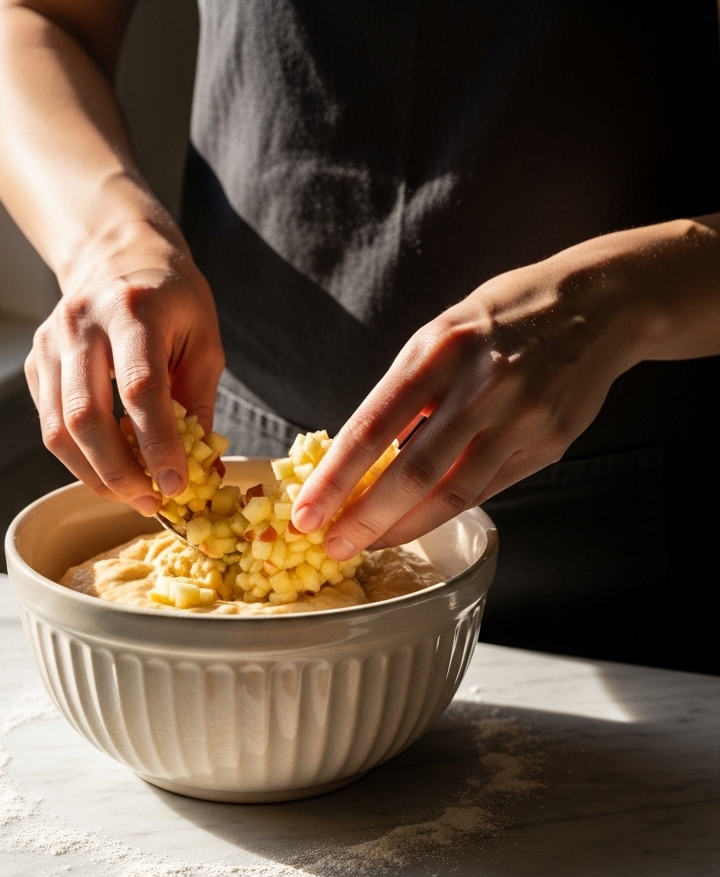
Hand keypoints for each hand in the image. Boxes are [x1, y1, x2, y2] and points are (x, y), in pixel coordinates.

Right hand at [24, 222, 223, 513]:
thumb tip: (204, 475)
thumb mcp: (204, 342)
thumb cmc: (172, 302)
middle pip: (85, 415)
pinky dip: (79, 459)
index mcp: (132, 310)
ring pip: (58, 429)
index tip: (176, 485)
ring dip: (95, 476)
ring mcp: (49, 343)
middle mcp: (80, 324)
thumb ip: (200, 405)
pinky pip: (49, 426)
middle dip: (118, 473)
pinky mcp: (34, 364)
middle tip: (150, 503)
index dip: (157, 445)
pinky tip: (109, 470)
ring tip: (131, 496)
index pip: (139, 388)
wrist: (118, 256)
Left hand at [291, 242, 653, 556]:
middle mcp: (480, 386)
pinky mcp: (547, 444)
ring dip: (402, 528)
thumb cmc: (503, 318)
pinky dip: (445, 511)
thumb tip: (361, 457)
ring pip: (450, 494)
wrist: (598, 304)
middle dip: (364, 519)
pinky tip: (417, 523)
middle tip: (332, 545)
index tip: (305, 512)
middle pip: (411, 473)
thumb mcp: (442, 333)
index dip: (334, 478)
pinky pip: (485, 490)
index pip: (372, 427)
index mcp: (439, 350)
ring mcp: (519, 418)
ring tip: (368, 543)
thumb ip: (406, 392)